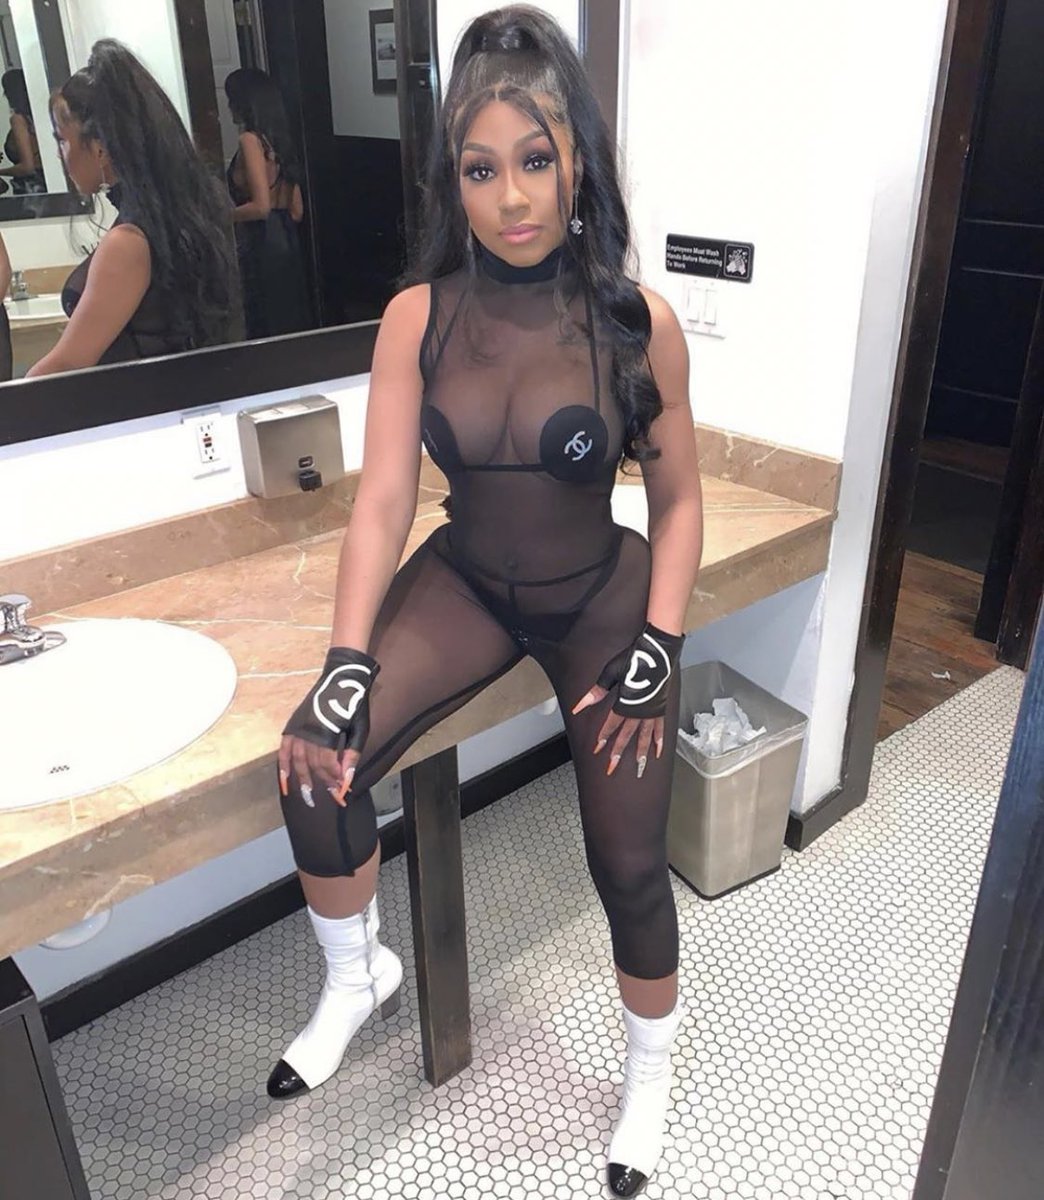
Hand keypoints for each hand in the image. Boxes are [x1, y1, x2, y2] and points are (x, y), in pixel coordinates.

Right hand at [277, 647, 378, 807]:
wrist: (341, 677)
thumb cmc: (354, 704)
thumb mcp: (360, 729)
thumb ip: (352, 754)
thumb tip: (347, 778)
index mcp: (326, 733)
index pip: (328, 765)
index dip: (335, 779)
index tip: (343, 789)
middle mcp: (308, 732)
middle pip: (314, 765)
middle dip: (324, 781)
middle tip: (332, 795)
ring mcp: (298, 729)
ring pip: (298, 761)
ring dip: (302, 780)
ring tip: (307, 796)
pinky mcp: (293, 725)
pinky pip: (284, 750)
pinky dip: (284, 766)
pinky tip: (285, 782)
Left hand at [572, 624, 683, 777]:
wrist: (657, 652)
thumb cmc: (633, 659)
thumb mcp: (610, 674)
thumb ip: (596, 692)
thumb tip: (579, 706)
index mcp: (624, 703)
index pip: (610, 725)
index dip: (603, 738)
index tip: (597, 749)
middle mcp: (638, 711)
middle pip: (626, 736)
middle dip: (617, 753)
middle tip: (612, 768)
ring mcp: (651, 711)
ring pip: (644, 737)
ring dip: (640, 753)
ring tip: (638, 768)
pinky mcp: (660, 708)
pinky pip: (660, 729)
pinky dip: (659, 740)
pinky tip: (658, 752)